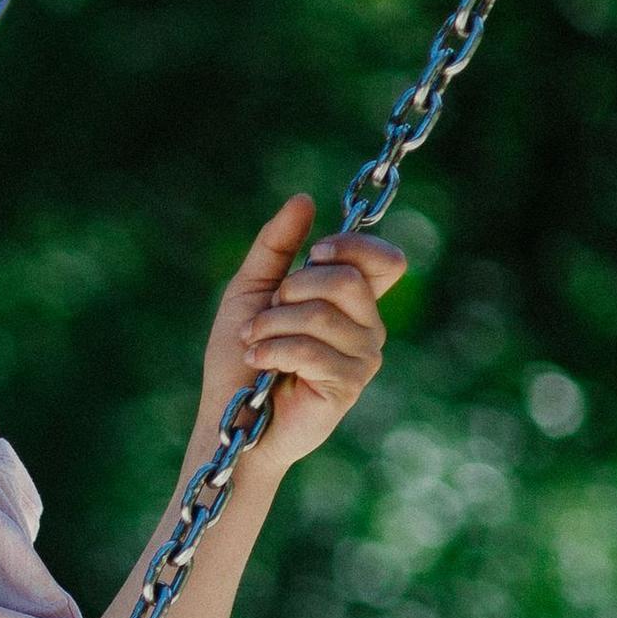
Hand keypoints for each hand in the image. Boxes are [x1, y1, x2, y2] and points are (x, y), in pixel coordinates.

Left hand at [199, 194, 405, 471]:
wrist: (230, 418)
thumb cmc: (241, 356)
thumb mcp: (251, 290)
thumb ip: (277, 246)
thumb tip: (304, 199)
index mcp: (352, 300)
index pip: (386, 260)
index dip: (352, 247)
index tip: (312, 254)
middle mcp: (368, 326)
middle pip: (348, 280)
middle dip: (291, 290)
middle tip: (265, 314)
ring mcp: (364, 357)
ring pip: (322, 314)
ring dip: (271, 325)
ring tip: (254, 344)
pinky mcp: (349, 386)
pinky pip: (311, 349)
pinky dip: (272, 351)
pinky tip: (259, 364)